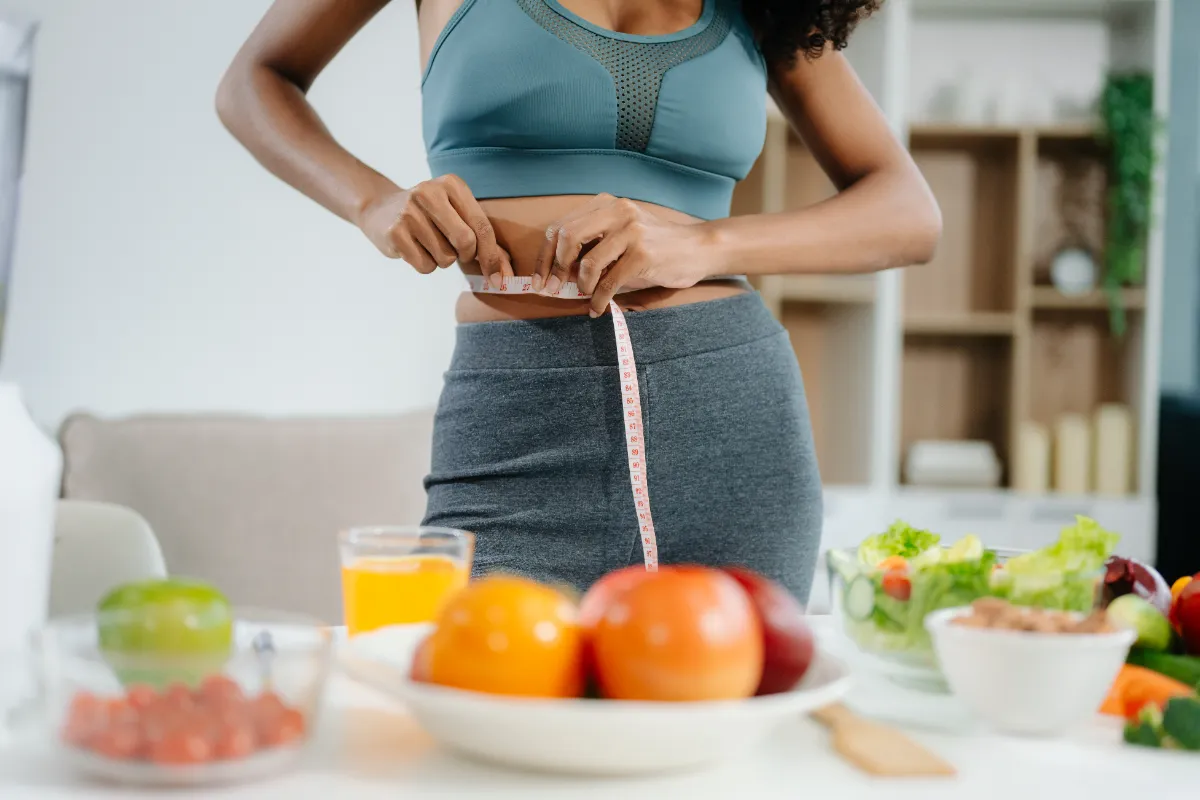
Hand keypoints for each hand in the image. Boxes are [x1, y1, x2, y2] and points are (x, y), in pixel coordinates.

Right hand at [357, 174, 512, 285]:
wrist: (380, 210)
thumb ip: (484, 240)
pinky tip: (414, 248)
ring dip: (442, 260)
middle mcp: (429, 193)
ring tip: (428, 242)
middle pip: (466, 242)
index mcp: (452, 185)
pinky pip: (425, 265)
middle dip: (465, 255)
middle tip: (455, 250)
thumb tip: (505, 273)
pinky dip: (425, 265)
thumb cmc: (430, 217)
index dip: (492, 256)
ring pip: (445, 258)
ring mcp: (409, 211)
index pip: (482, 226)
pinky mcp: (395, 232)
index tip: (499, 278)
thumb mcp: (458, 216)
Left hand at [534, 194, 715, 315]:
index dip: (544, 255)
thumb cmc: (656, 246)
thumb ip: (592, 246)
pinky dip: (599, 299)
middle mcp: (616, 211)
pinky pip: (610, 281)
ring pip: (588, 262)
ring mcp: (631, 230)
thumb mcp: (621, 236)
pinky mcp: (643, 253)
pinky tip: (598, 308)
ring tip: (586, 296)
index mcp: (605, 204)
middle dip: (554, 268)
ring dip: (581, 286)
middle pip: (567, 237)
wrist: (698, 248)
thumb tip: (557, 274)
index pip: (561, 226)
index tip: (538, 279)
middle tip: (552, 289)